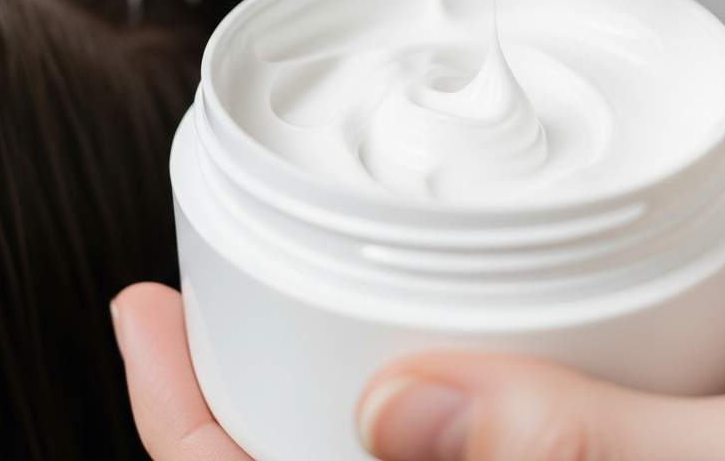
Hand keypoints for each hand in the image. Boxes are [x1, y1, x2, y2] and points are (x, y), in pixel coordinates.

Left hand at [111, 282, 724, 460]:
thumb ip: (584, 449)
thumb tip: (403, 414)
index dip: (189, 436)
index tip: (140, 320)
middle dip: (233, 396)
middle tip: (179, 298)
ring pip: (384, 444)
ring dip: (312, 365)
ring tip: (265, 280)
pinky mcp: (582, 449)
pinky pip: (463, 413)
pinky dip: (412, 354)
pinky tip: (403, 296)